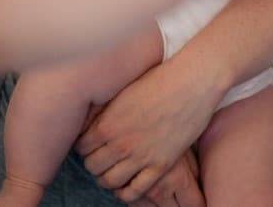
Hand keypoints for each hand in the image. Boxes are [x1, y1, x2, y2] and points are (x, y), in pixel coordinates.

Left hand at [77, 56, 221, 202]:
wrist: (191, 82)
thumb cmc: (159, 79)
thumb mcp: (124, 91)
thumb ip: (107, 111)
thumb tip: (92, 120)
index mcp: (107, 123)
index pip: (81, 147)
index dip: (85, 147)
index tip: (92, 145)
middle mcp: (120, 142)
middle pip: (92, 167)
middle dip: (95, 164)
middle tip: (103, 159)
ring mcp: (140, 155)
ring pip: (110, 181)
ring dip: (108, 179)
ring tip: (114, 172)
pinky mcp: (160, 165)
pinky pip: (135, 190)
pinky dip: (127, 193)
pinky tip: (127, 185)